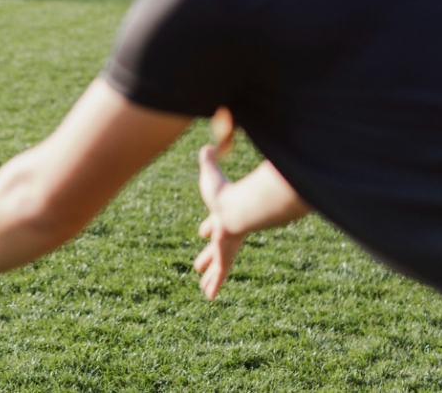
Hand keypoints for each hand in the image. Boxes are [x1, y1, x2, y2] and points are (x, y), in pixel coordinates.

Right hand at [193, 145, 244, 300]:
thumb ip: (208, 160)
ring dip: (211, 277)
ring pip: (218, 265)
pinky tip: (210, 297)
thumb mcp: (210, 173)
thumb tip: (208, 145)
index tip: (202, 232)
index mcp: (223, 215)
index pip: (214, 223)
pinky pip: (220, 273)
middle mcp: (226, 233)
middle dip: (208, 257)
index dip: (207, 226)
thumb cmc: (224, 191)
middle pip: (215, 248)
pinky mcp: (226, 256)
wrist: (241, 208)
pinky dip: (214, 285)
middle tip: (200, 266)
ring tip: (206, 291)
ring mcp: (227, 246)